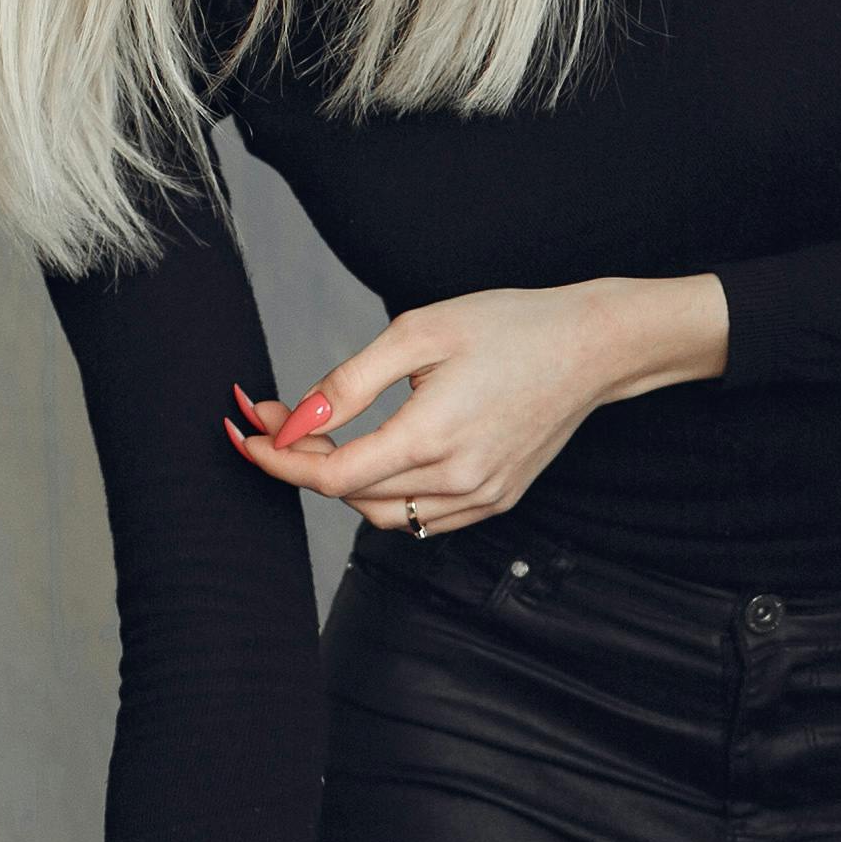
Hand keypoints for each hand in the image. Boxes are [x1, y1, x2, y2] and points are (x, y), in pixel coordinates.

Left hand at [224, 275, 728, 536]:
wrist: (592, 346)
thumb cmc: (510, 325)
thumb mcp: (419, 332)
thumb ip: (350, 382)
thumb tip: (296, 419)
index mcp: (433, 437)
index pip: (331, 475)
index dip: (279, 458)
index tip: (248, 433)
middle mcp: (458, 481)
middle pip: (350, 495)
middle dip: (303, 459)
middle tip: (274, 415)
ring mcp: (481, 496)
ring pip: (383, 513)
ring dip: (344, 481)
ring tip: (324, 433)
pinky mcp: (497, 498)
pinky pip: (422, 516)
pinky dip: (388, 493)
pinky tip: (378, 453)